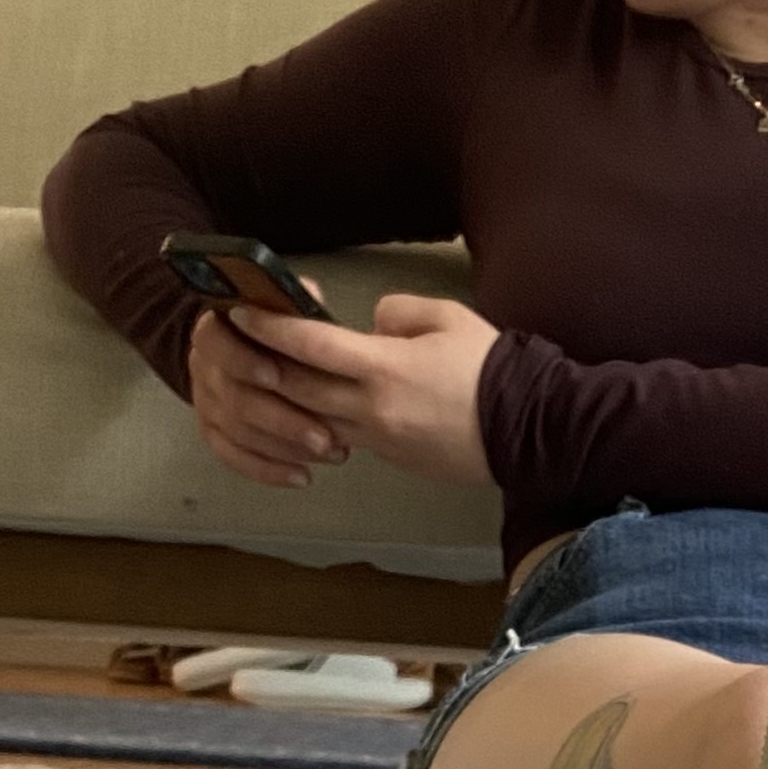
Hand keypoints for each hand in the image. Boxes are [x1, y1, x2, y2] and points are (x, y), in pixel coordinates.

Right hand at [188, 305, 346, 487]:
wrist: (254, 351)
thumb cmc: (282, 327)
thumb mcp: (289, 306)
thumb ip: (295, 302)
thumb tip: (308, 294)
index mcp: (217, 326)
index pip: (215, 340)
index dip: (242, 358)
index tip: (274, 374)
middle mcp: (203, 365)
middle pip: (233, 397)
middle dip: (282, 420)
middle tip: (325, 437)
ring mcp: (205, 402)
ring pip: (238, 431)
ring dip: (285, 447)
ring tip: (330, 454)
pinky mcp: (214, 432)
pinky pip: (234, 457)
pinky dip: (267, 470)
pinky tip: (302, 478)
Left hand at [207, 294, 497, 489]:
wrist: (530, 430)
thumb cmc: (492, 369)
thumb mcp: (448, 318)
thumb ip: (399, 313)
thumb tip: (371, 323)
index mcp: (383, 368)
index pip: (309, 345)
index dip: (269, 327)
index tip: (242, 311)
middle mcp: (370, 408)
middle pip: (295, 388)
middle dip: (260, 364)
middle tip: (237, 343)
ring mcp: (378, 439)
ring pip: (310, 420)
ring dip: (283, 400)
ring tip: (266, 376)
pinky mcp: (390, 457)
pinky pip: (341, 437)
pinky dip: (318, 421)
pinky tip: (313, 406)